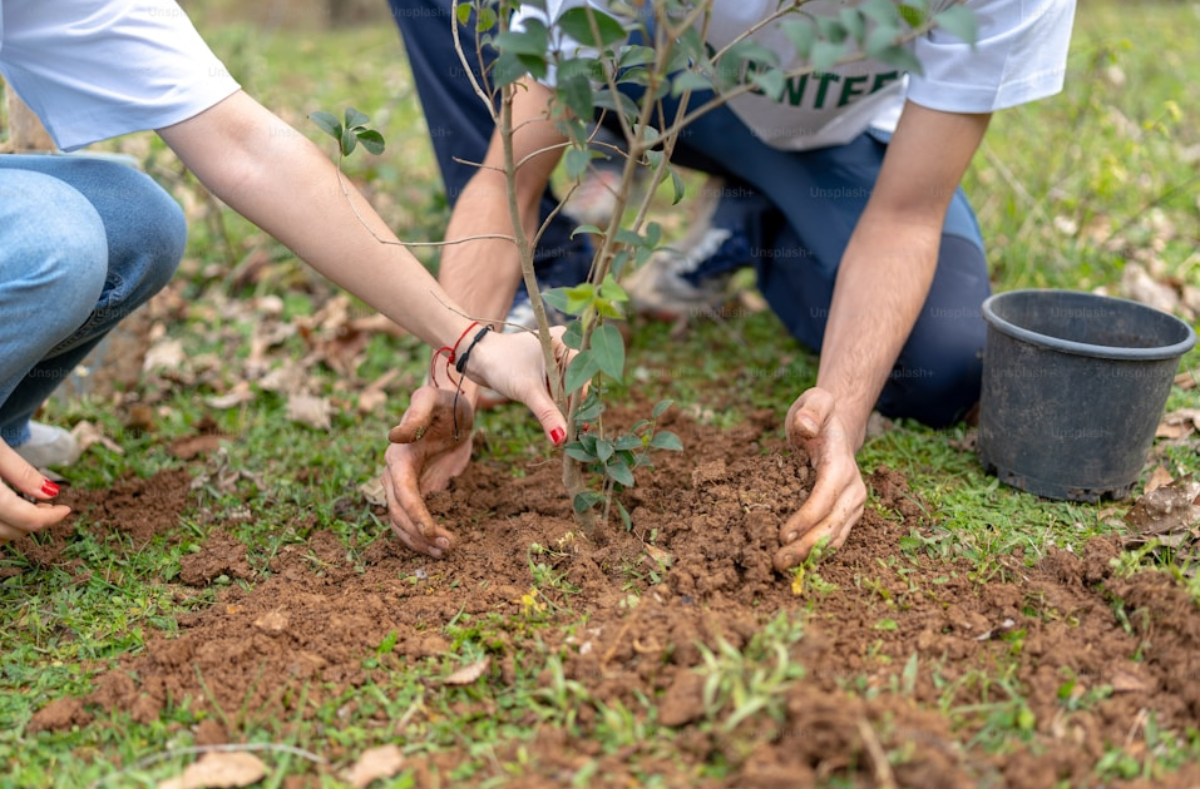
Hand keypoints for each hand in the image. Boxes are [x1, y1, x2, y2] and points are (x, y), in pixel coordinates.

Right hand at [1, 442, 70, 545]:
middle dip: (33, 522)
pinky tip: (9, 513)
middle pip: (9, 531)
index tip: (66, 510)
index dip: (50, 518)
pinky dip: (2, 526)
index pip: (25, 518)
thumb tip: (51, 493)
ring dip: (14, 527)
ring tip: (28, 508)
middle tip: (49, 507)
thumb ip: (21, 472)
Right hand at [382, 386, 474, 557]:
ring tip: (445, 551)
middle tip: (448, 547)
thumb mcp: (433, 400)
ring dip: (420, 541)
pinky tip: (440, 545)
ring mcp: (404, 486)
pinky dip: (422, 536)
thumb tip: (394, 436)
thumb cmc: (444, 402)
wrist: (453, 409)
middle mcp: (395, 474)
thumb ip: (417, 414)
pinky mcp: (417, 492)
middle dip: (420, 534)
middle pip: (399, 514)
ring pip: (402, 522)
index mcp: (398, 457)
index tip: (432, 533)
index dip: (415, 515)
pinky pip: (412, 520)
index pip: (402, 492)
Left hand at [462, 327, 571, 446]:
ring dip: (562, 408)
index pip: (582, 376)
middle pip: (575, 383)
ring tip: (561, 431)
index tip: (577, 426)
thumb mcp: (527, 391)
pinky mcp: (544, 368)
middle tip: (570, 432)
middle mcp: (563, 348)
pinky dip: (553, 403)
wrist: (475, 356)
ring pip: (566, 388)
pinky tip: (553, 420)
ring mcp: (554, 358)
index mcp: (565, 342)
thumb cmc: (501, 364)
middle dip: (570, 407)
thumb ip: (548, 414)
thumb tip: (562, 439)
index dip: (579, 402)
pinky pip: (555, 388)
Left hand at [774, 387, 866, 571]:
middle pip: (832, 525)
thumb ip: (812, 410)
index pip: (825, 498)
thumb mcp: (815, 401)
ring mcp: (853, 505)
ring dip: (809, 555)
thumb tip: (806, 427)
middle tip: (776, 561)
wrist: (837, 428)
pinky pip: (833, 539)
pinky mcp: (847, 515)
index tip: (782, 535)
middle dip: (805, 546)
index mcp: (842, 465)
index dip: (806, 518)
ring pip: (834, 538)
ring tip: (780, 565)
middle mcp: (854, 489)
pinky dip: (815, 553)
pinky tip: (794, 561)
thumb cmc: (818, 415)